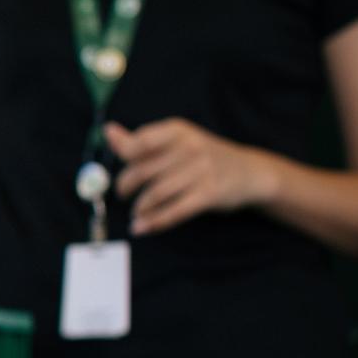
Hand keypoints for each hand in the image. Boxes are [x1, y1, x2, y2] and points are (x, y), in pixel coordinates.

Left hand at [106, 119, 278, 235]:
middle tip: (123, 194)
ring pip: (156, 193)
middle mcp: (190, 148)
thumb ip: (141, 141)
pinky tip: (141, 228)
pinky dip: (153, 222)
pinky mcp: (209, 194)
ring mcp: (201, 171)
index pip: (140, 142)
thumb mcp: (177, 142)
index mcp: (178, 131)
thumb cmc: (203, 156)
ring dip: (139, 208)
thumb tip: (108, 130)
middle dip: (126, 186)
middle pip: (143, 171)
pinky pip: (174, 211)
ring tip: (135, 213)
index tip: (122, 169)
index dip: (124, 157)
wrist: (250, 172)